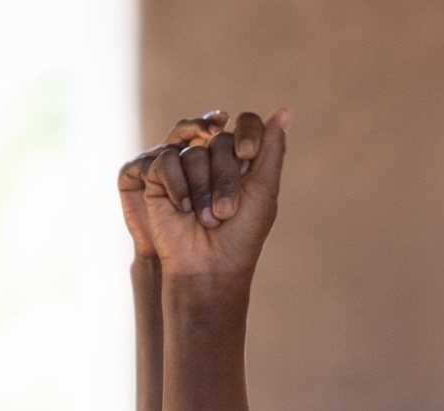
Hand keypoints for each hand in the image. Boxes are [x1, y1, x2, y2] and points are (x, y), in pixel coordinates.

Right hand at [128, 107, 287, 280]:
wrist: (208, 268)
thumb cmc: (241, 236)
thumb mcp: (263, 191)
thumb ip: (271, 150)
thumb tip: (285, 110)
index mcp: (243, 161)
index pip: (247, 124)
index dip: (248, 134)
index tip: (249, 155)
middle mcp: (214, 160)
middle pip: (221, 140)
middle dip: (226, 178)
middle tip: (226, 212)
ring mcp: (186, 167)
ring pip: (195, 153)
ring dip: (203, 190)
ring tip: (207, 219)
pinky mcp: (158, 178)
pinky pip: (167, 160)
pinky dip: (178, 187)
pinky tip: (182, 210)